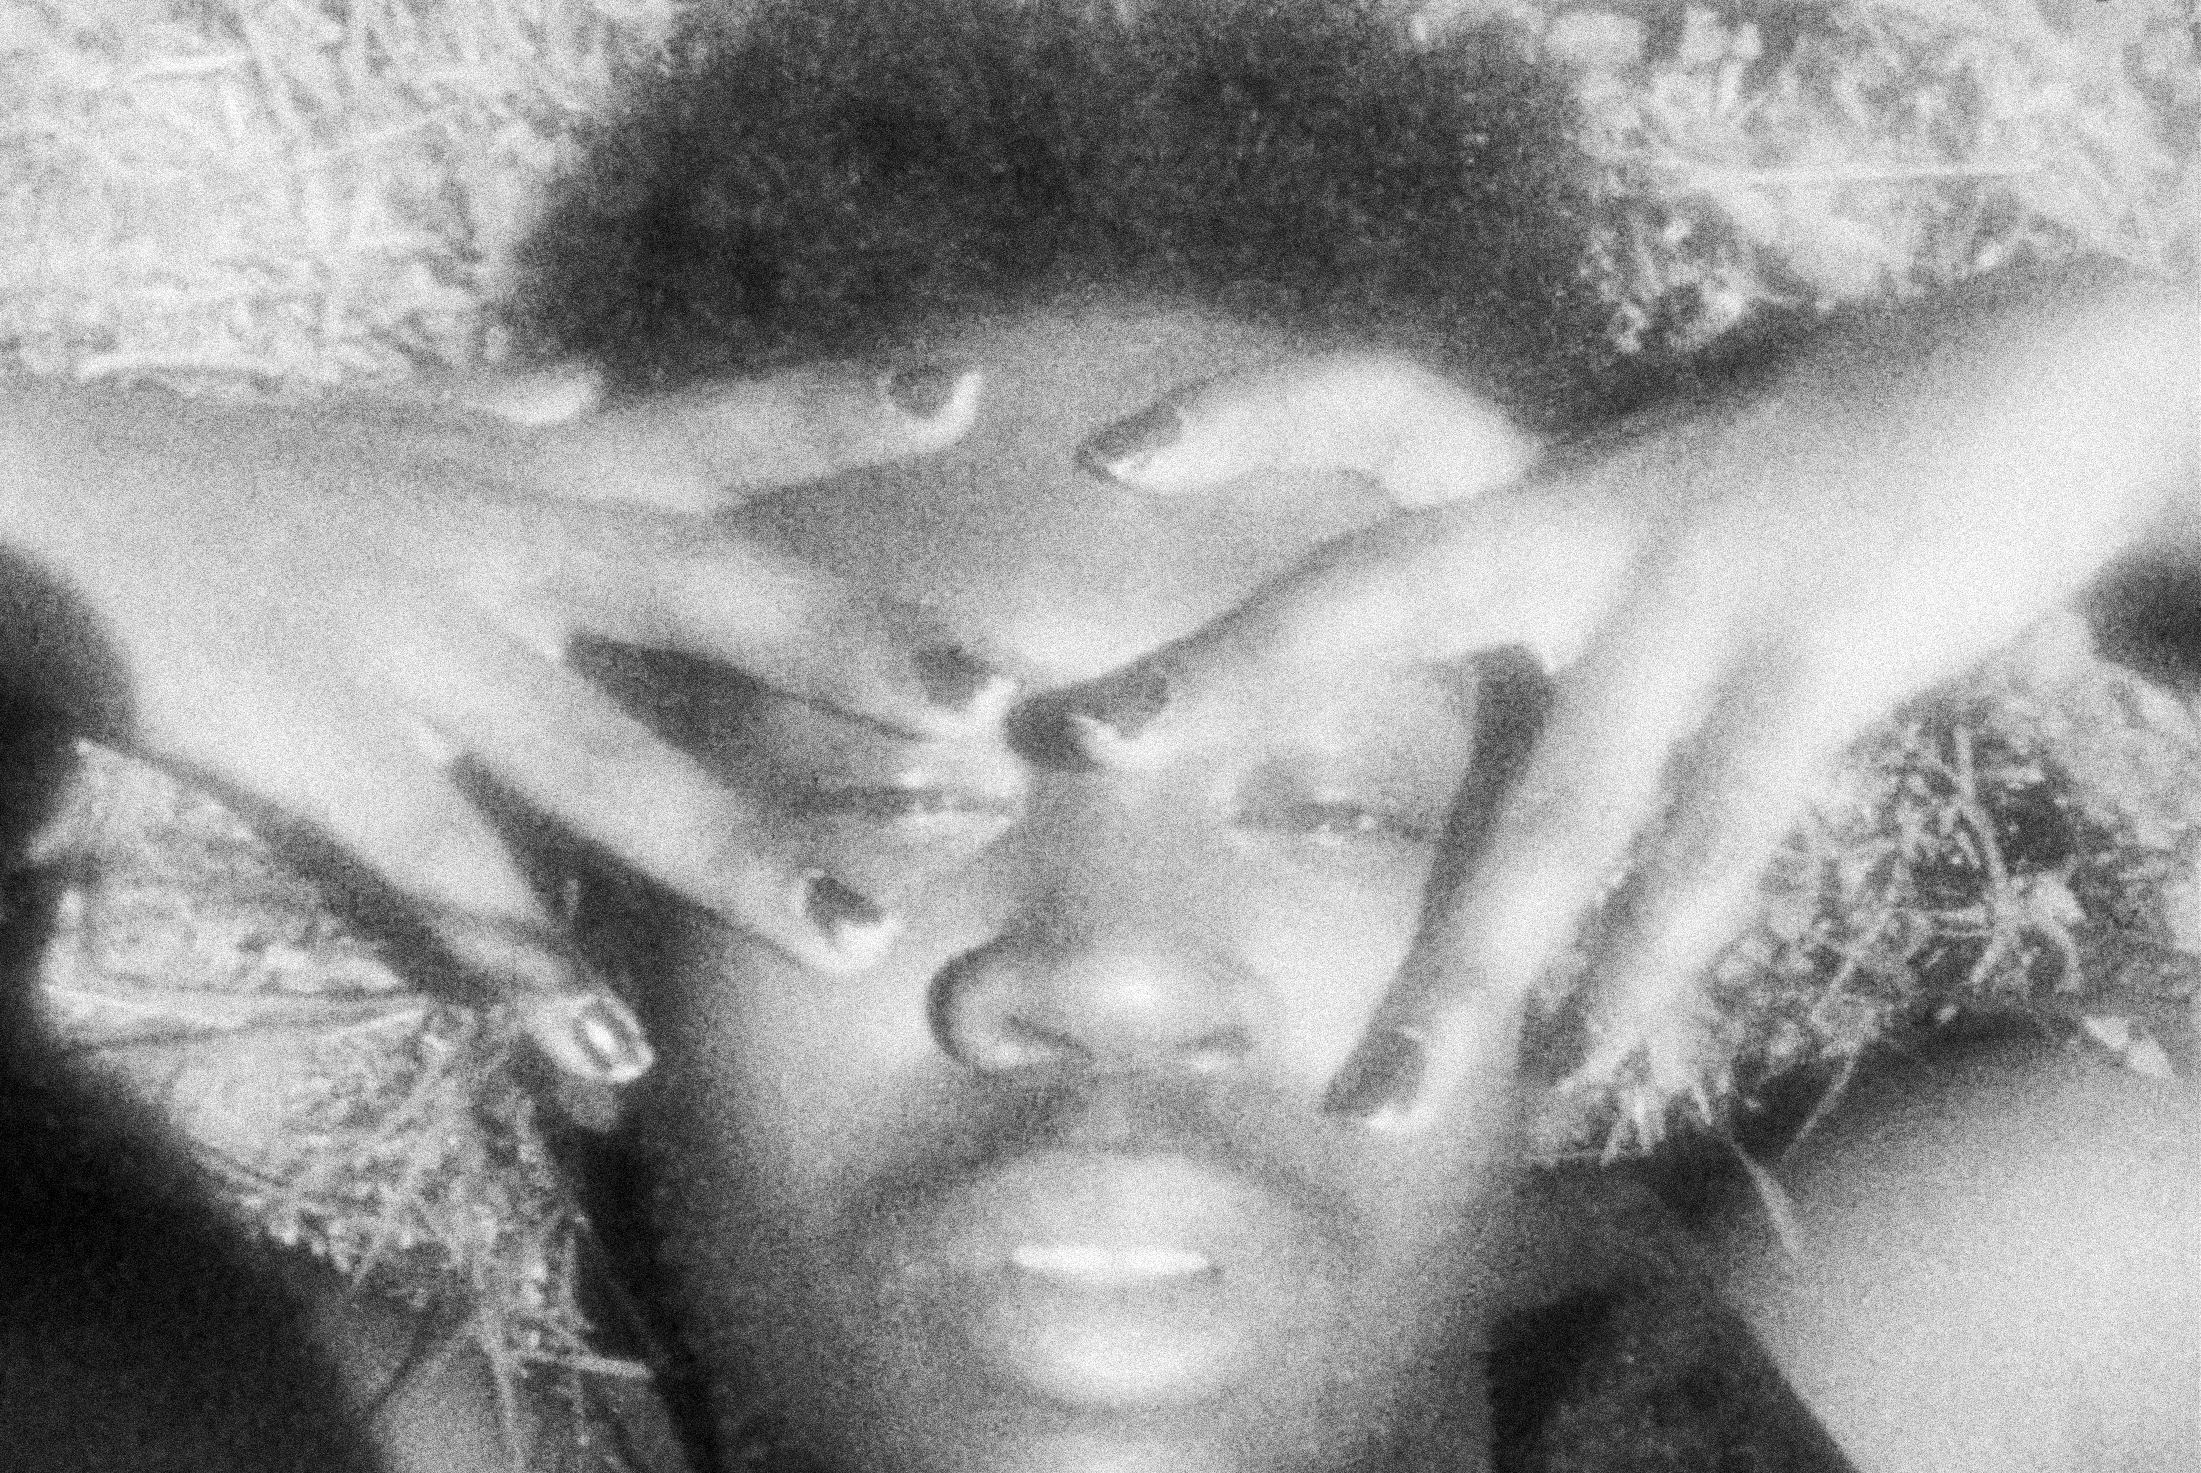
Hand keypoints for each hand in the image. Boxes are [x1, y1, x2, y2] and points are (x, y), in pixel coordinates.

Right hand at [0, 360, 999, 1088]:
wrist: (36, 498)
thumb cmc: (234, 466)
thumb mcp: (378, 419)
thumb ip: (494, 406)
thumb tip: (590, 374)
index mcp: (521, 473)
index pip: (704, 432)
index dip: (831, 415)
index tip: (965, 401)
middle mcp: (493, 545)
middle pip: (697, 588)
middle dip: (840, 647)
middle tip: (983, 704)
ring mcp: (410, 647)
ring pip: (595, 756)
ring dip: (726, 849)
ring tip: (849, 931)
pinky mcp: (315, 741)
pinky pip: (439, 864)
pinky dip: (519, 956)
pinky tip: (599, 1039)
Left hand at [1045, 263, 2196, 1128]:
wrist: (2039, 391)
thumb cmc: (1804, 469)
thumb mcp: (1647, 493)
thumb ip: (1540, 562)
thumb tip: (1430, 685)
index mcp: (1545, 463)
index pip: (1366, 404)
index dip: (1240, 417)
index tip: (1103, 458)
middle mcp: (1592, 517)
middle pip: (1383, 589)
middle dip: (1234, 670)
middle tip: (1087, 743)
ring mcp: (1697, 599)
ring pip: (1552, 806)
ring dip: (1462, 968)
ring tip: (1370, 1104)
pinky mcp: (1811, 671)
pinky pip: (1710, 845)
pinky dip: (1645, 961)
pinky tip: (1578, 1059)